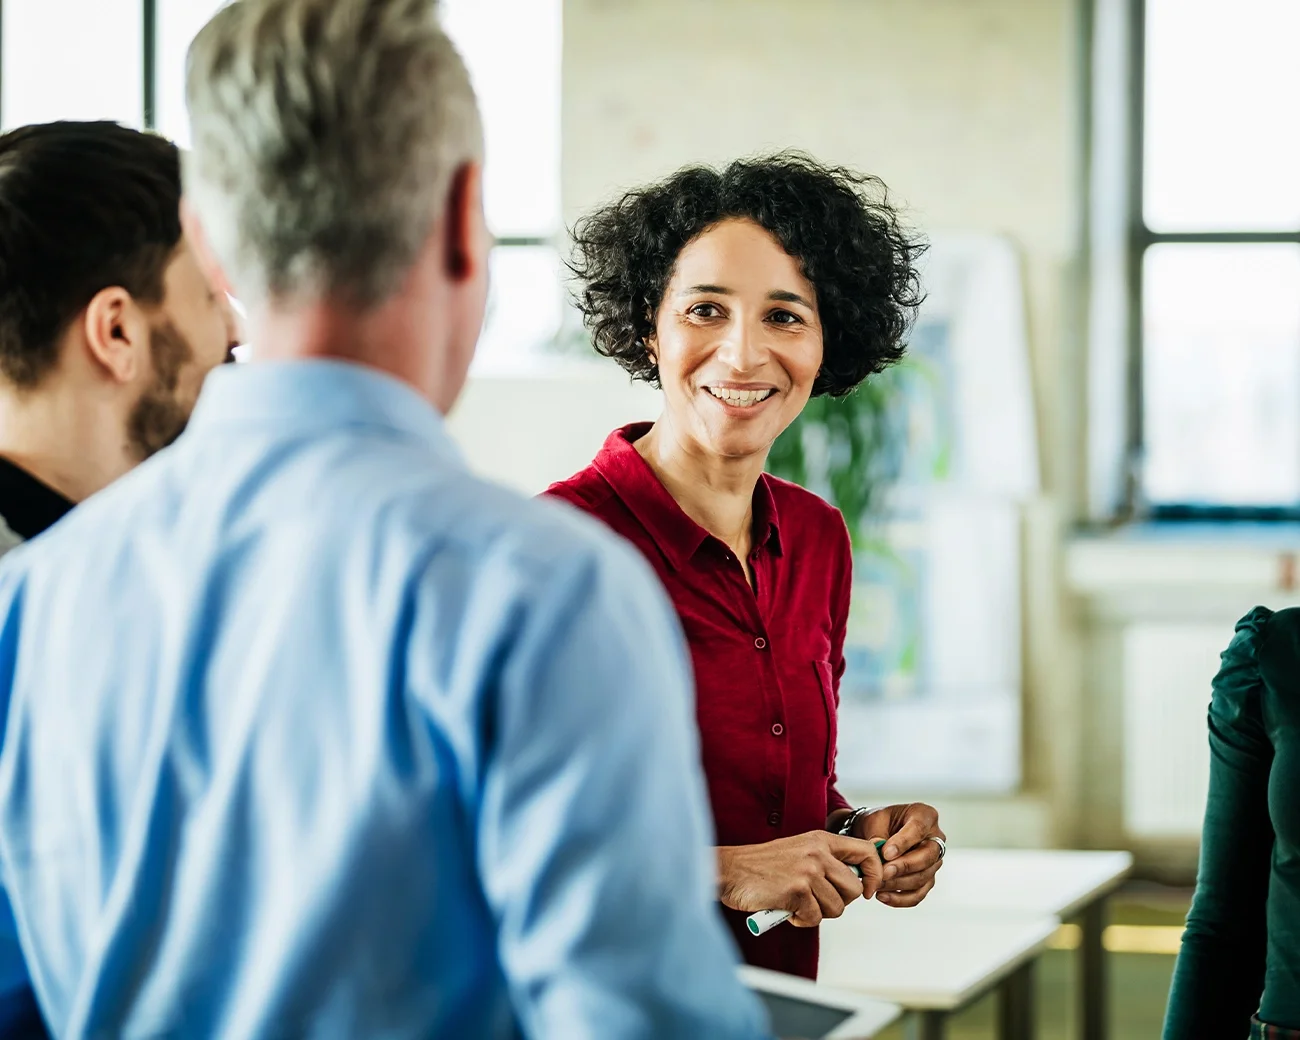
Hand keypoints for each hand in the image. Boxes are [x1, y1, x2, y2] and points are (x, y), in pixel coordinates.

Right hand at [717, 831, 884, 926]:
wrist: (731, 870)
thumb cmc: (764, 866)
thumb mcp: (800, 851)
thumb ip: (827, 860)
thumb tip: (859, 882)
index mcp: (821, 840)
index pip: (866, 852)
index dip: (873, 874)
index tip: (866, 890)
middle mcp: (818, 852)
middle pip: (853, 889)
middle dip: (838, 902)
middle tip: (816, 901)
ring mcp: (808, 871)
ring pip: (836, 908)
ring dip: (817, 913)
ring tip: (797, 903)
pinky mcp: (797, 891)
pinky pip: (814, 918)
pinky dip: (801, 920)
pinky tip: (786, 908)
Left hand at [850, 802, 943, 907]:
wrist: (877, 833)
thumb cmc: (878, 822)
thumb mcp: (874, 821)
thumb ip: (878, 836)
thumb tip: (880, 854)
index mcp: (925, 815)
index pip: (919, 829)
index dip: (903, 842)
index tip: (886, 853)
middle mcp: (935, 838)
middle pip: (927, 857)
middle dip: (904, 867)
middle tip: (883, 873)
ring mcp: (934, 861)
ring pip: (923, 877)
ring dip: (899, 884)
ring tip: (877, 884)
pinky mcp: (927, 879)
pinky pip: (918, 894)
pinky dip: (900, 898)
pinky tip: (882, 896)